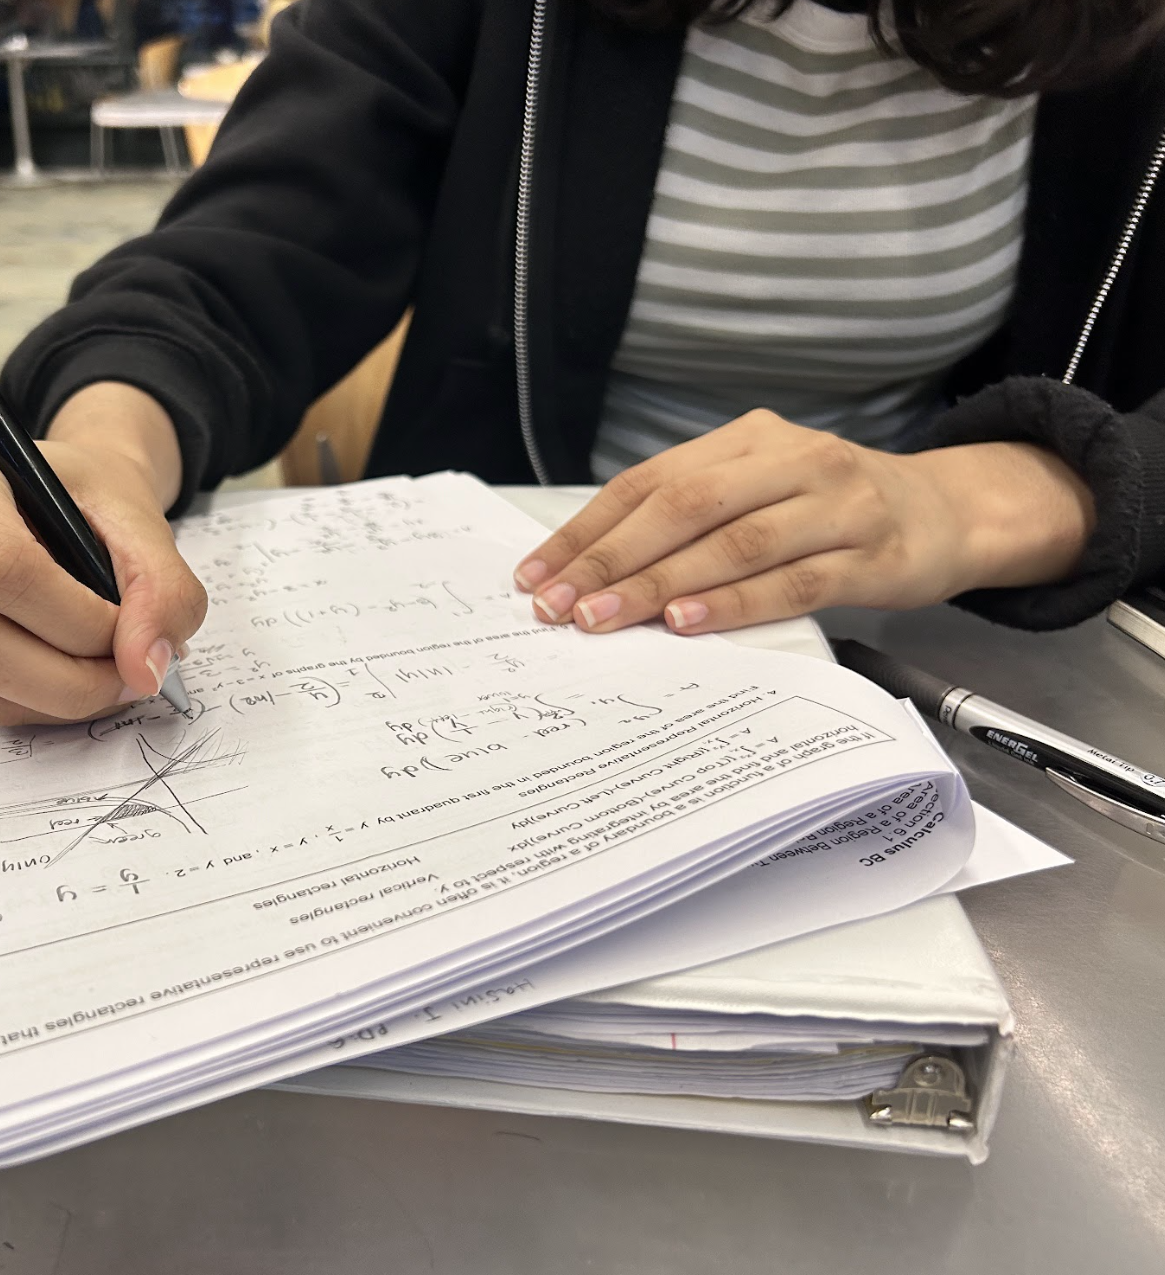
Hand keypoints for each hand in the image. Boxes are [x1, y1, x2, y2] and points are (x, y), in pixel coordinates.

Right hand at [0, 383, 206, 725]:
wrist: (58, 495)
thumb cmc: (86, 495)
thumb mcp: (138, 517)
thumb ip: (159, 587)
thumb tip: (145, 666)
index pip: (1, 566)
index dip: (78, 619)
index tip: (134, 635)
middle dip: (66, 674)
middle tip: (133, 676)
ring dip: (56, 694)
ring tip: (115, 675)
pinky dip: (40, 700)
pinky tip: (78, 677)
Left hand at [513, 409, 1095, 634]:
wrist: (950, 512)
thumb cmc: (832, 509)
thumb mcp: (761, 489)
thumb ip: (692, 517)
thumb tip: (592, 570)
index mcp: (749, 438)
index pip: (649, 481)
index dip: (588, 528)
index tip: (537, 574)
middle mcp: (791, 460)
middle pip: (683, 506)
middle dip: (610, 558)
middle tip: (558, 604)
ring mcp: (835, 506)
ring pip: (732, 543)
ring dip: (659, 585)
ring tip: (604, 617)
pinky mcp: (870, 556)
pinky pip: (791, 581)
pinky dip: (732, 603)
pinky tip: (685, 624)